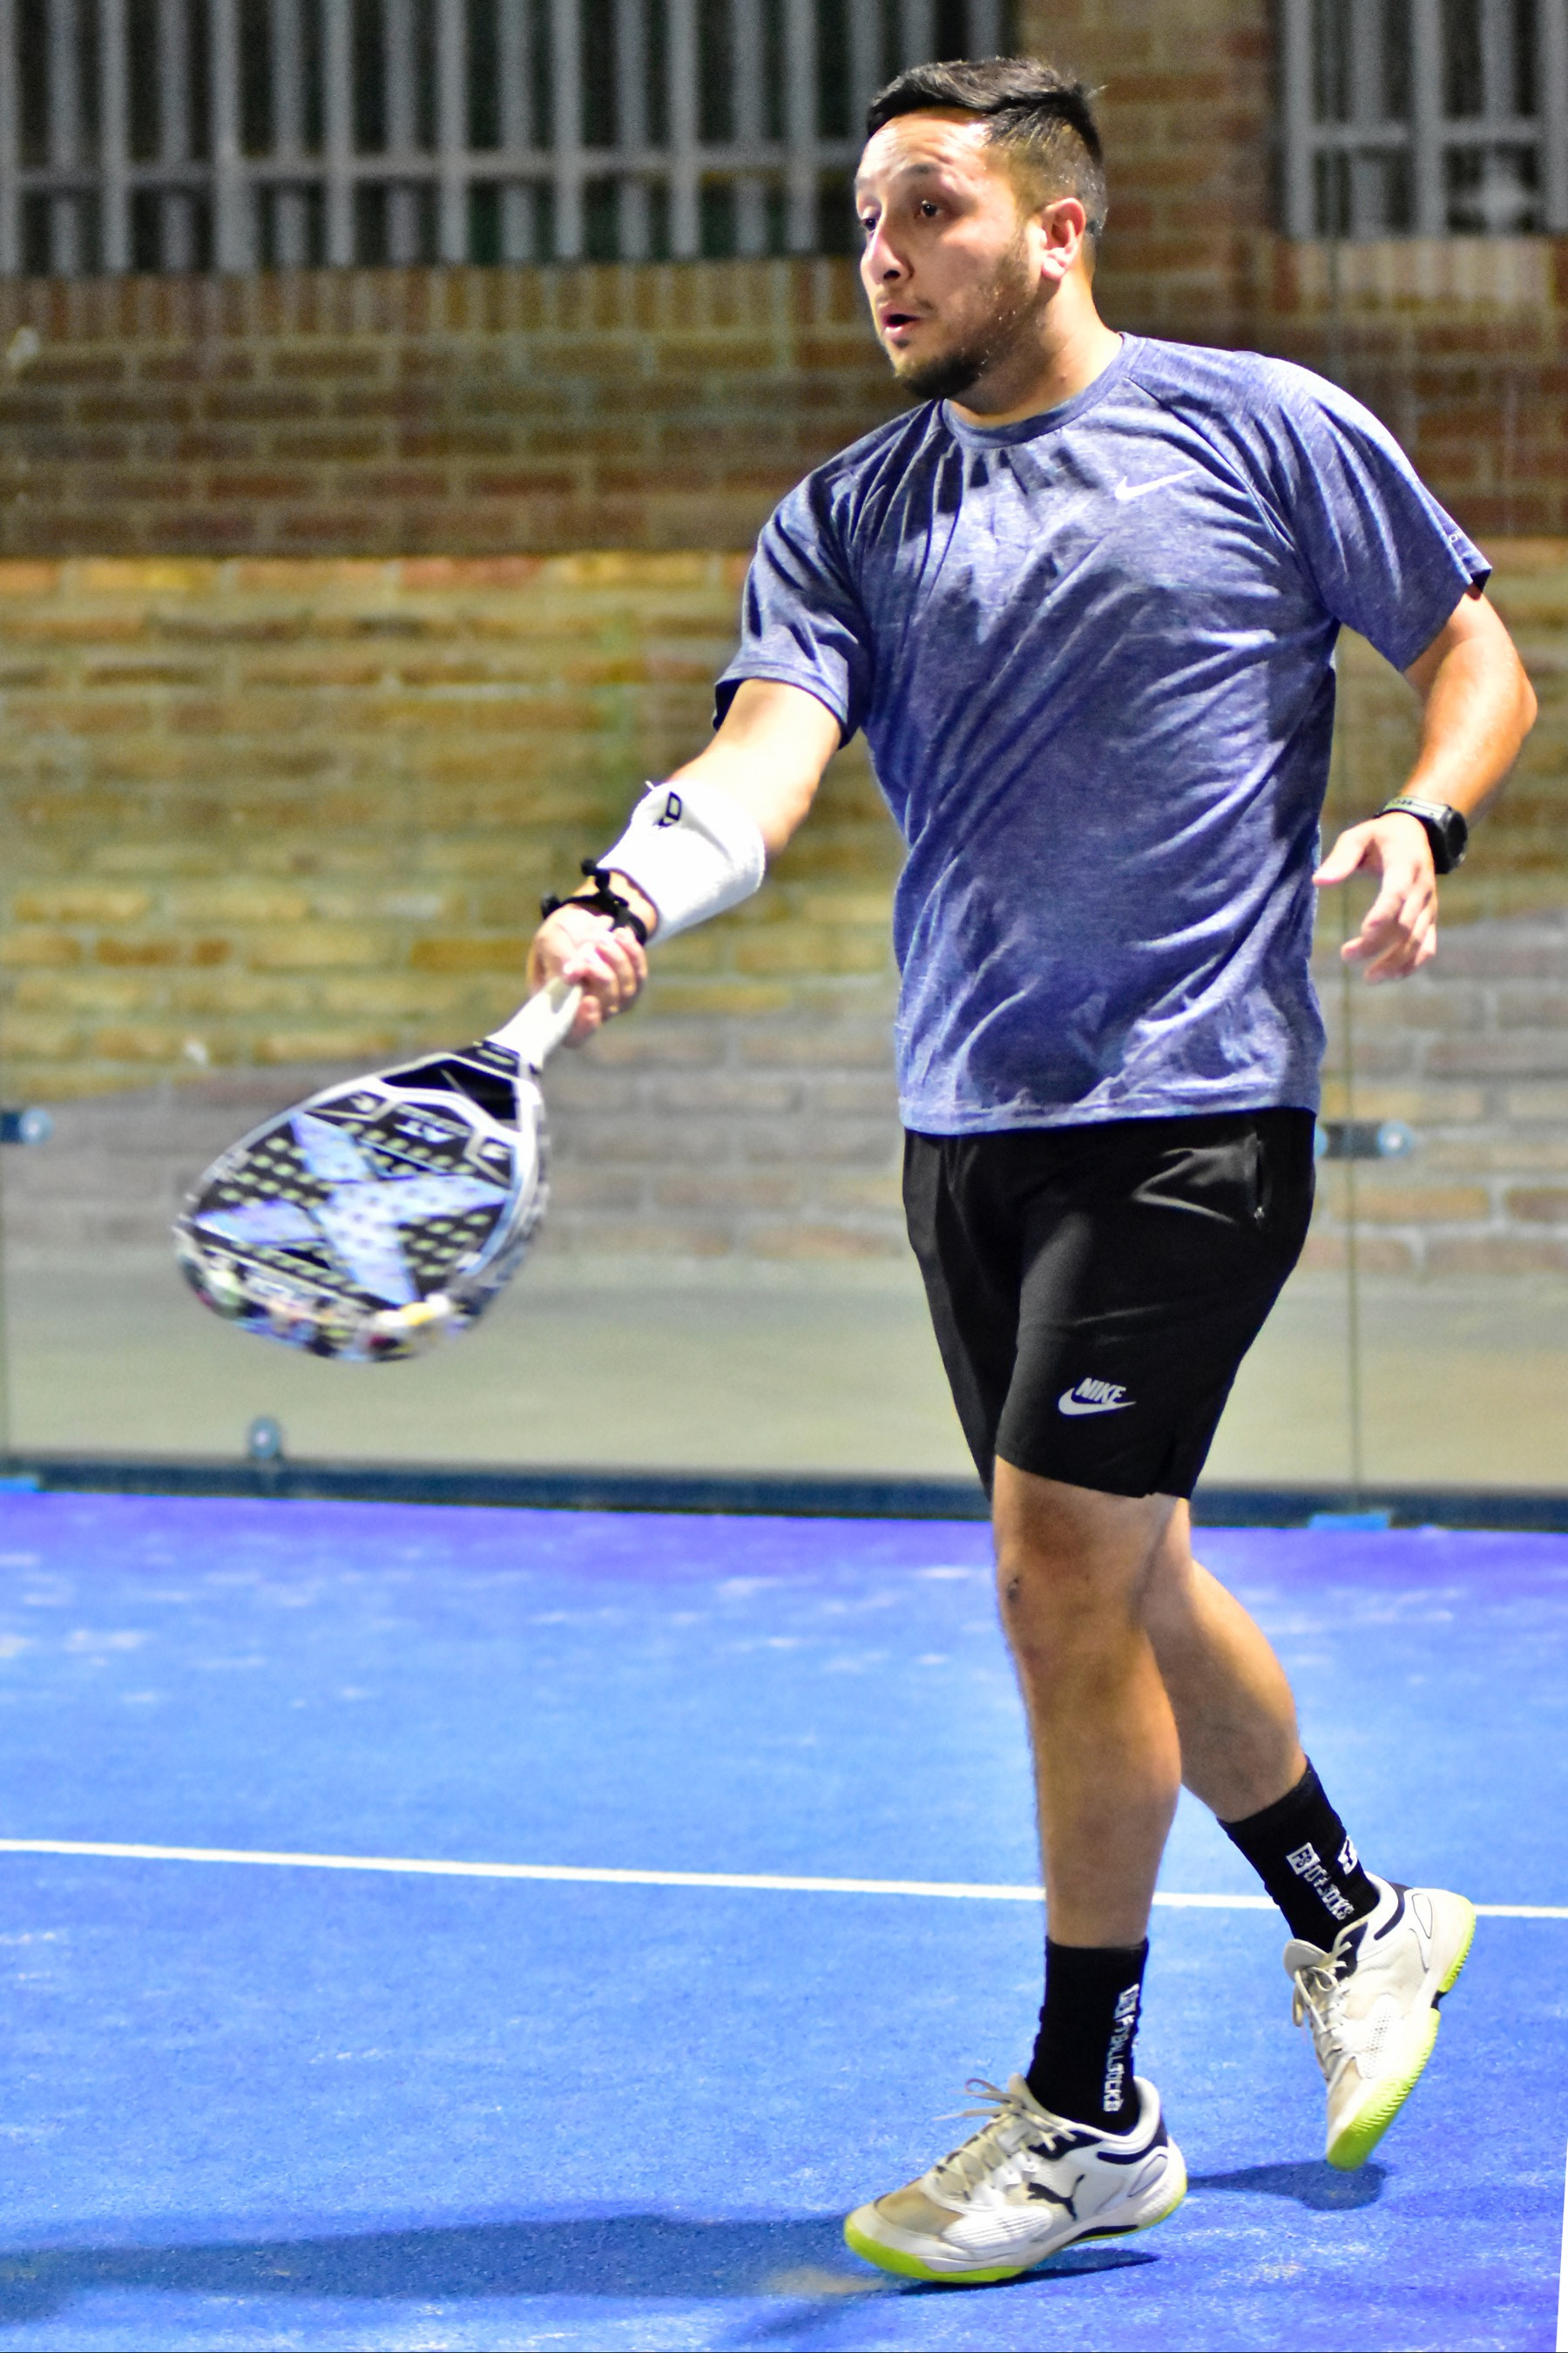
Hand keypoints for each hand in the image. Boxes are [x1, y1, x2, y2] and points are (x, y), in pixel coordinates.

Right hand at [526, 892, 649, 1043]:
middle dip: (602, 975)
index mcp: (557, 1005)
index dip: (584, 1026)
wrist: (585, 915)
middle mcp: (585, 1008)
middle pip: (605, 1009)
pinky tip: (621, 935)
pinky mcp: (630, 984)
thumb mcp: (550, 939)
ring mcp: (611, 998)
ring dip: (617, 960)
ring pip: (626, 993)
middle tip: (591, 946)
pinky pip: (639, 977)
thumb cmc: (561, 932)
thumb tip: (569, 976)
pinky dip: (632, 954)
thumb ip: (557, 958)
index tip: (589, 1002)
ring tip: (602, 936)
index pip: (573, 1034)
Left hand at [1313, 812, 1437, 982]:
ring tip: (1370, 977)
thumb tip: (1319, 881)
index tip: (1364, 932)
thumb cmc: (1381, 837)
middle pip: (1405, 924)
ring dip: (1396, 962)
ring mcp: (1429, 906)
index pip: (1398, 893)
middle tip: (1346, 955)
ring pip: (1418, 940)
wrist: (1419, 833)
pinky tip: (1392, 976)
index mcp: (1405, 865)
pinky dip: (1413, 963)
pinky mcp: (1430, 918)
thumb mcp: (1359, 836)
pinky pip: (1428, 945)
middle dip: (1377, 943)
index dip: (1383, 913)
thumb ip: (1341, 857)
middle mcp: (1422, 888)